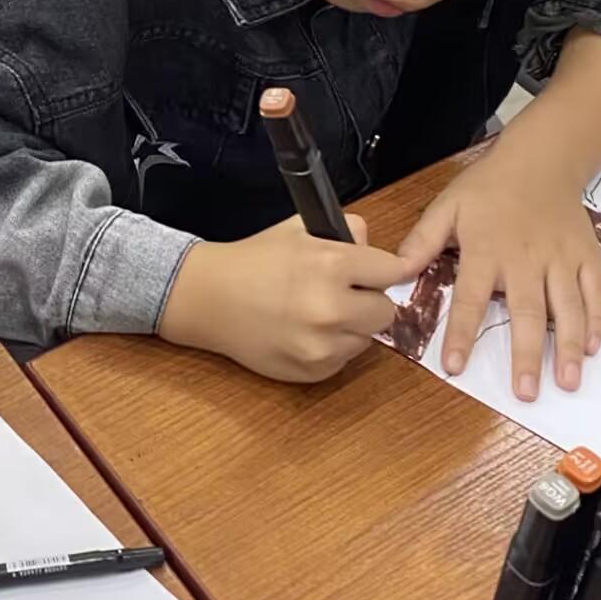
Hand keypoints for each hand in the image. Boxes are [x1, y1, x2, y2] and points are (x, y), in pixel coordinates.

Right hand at [159, 214, 413, 381]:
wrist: (209, 298)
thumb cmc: (253, 259)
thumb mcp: (297, 228)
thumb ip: (344, 230)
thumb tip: (371, 247)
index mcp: (332, 264)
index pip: (391, 271)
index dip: (382, 269)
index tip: (374, 272)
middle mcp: (332, 308)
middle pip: (386, 311)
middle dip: (368, 300)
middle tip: (343, 294)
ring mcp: (323, 345)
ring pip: (366, 339)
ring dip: (351, 327)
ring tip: (318, 314)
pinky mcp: (313, 371)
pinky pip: (343, 360)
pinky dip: (332, 348)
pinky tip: (304, 332)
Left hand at [400, 141, 600, 399]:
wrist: (541, 160)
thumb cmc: (488, 187)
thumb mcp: (446, 207)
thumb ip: (422, 242)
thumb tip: (395, 272)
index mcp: (485, 249)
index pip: (469, 298)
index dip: (461, 333)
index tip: (454, 366)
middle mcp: (525, 258)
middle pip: (526, 312)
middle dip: (526, 355)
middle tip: (525, 392)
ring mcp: (560, 259)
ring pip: (566, 308)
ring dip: (567, 347)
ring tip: (566, 382)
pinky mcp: (587, 257)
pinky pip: (594, 293)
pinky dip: (594, 322)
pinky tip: (590, 349)